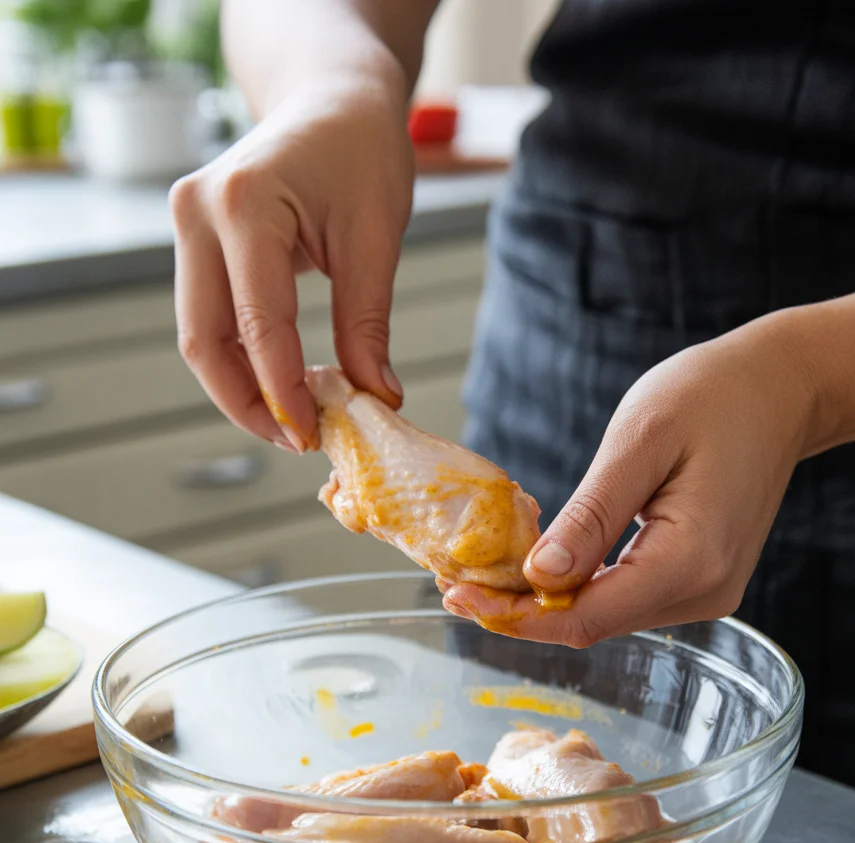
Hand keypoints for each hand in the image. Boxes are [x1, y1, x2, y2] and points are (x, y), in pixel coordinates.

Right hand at [169, 74, 412, 450]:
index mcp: (243, 204)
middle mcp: (198, 212)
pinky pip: (209, 316)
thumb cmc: (361, 150)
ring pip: (199, 335)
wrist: (334, 98)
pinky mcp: (196, 240)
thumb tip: (376, 398)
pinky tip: (280, 384)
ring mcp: (188, 224)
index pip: (256, 324)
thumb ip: (367, 324)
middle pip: (203, 340)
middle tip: (297, 441)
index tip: (311, 438)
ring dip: (240, 388)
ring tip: (293, 420)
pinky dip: (242, 358)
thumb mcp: (375, 238)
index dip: (282, 393)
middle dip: (248, 403)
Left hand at [443, 312, 819, 645]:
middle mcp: (703, 592)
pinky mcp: (697, 580)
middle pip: (592, 625)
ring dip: (544, 603)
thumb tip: (540, 576)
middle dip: (520, 611)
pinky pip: (624, 597)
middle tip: (454, 585)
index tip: (456, 596)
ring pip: (605, 616)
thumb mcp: (640, 442)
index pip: (586, 617)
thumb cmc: (711, 397)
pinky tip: (539, 567)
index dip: (516, 616)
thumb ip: (591, 515)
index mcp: (691, 561)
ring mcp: (705, 592)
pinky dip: (577, 588)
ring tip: (484, 576)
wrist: (779, 391)